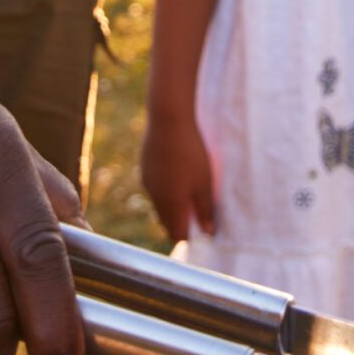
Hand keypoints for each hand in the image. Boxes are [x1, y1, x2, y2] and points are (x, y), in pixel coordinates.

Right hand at [140, 108, 217, 242]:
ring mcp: (148, 183)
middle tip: (199, 206)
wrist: (168, 120)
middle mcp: (155, 197)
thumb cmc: (191, 152)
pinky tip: (178, 170)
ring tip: (190, 185)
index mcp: (170, 204)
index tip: (203, 224)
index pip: (176, 234)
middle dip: (182, 220)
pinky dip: (166, 188)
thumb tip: (208, 233)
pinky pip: (155, 188)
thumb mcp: (205, 182)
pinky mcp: (145, 169)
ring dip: (173, 203)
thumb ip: (205, 209)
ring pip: (160, 204)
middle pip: (167, 221)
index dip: (190, 233)